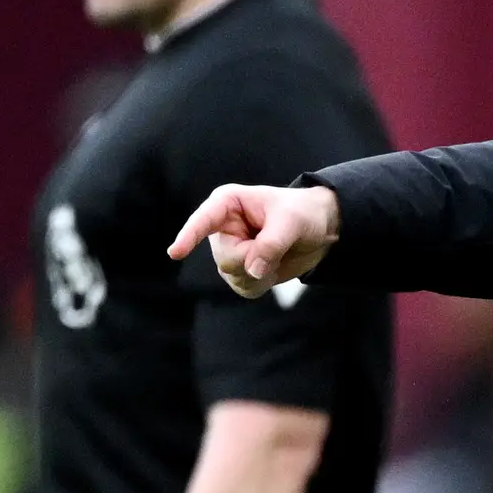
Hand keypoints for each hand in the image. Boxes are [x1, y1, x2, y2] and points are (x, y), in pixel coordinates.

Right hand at [169, 182, 340, 299]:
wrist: (318, 230)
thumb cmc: (302, 213)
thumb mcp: (292, 222)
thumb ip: (271, 244)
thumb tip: (253, 270)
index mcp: (227, 204)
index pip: (203, 221)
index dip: (189, 236)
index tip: (175, 253)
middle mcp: (221, 228)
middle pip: (225, 258)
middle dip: (253, 259)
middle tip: (276, 245)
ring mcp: (228, 251)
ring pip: (232, 276)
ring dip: (259, 274)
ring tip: (275, 256)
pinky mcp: (239, 270)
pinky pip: (242, 288)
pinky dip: (260, 285)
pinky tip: (271, 270)